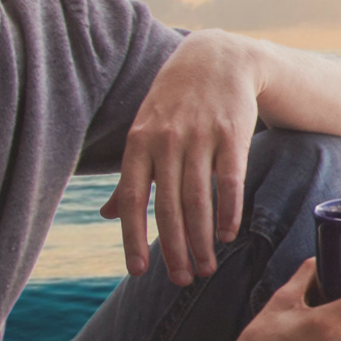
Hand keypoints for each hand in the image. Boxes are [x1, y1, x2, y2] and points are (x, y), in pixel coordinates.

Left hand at [101, 31, 263, 284]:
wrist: (216, 59)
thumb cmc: (175, 102)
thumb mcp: (144, 130)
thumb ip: (130, 174)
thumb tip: (108, 214)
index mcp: (139, 143)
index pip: (133, 199)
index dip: (134, 238)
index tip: (138, 272)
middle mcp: (167, 141)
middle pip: (169, 206)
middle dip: (174, 249)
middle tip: (181, 281)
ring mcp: (200, 137)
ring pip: (199, 200)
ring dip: (202, 240)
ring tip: (205, 269)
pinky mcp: (232, 134)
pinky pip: (230, 181)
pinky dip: (229, 211)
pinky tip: (228, 235)